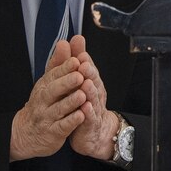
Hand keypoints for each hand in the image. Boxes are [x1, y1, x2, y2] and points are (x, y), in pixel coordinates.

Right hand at [9, 39, 87, 159]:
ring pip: (59, 109)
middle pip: (53, 91)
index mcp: (44, 87)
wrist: (27, 133)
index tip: (76, 60)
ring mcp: (47, 117)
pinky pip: (62, 127)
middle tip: (79, 75)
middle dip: (66, 82)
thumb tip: (64, 42)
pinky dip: (71, 121)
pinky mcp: (53, 133)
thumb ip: (59, 64)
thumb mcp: (48, 83)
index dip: (65, 68)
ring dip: (70, 102)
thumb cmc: (43, 104)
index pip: (53, 75)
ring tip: (82, 95)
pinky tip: (81, 115)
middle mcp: (43, 101)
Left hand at [65, 34, 120, 160]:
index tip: (79, 51)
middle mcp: (95, 93)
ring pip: (93, 98)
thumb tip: (75, 38)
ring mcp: (95, 109)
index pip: (89, 69)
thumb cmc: (84, 104)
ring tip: (85, 83)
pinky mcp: (91, 124)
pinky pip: (90, 118)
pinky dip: (89, 112)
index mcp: (91, 82)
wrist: (92, 133)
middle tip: (83, 64)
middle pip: (94, 81)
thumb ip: (75, 61)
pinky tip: (85, 107)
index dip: (84, 60)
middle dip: (89, 72)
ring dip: (90, 90)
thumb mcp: (78, 81)